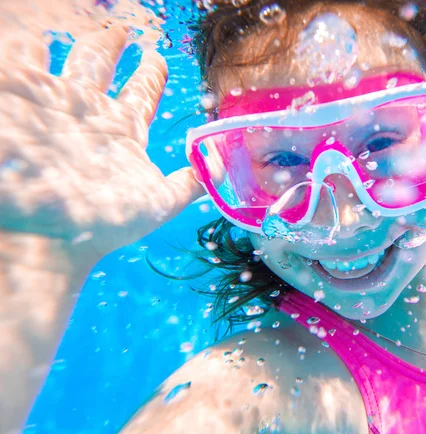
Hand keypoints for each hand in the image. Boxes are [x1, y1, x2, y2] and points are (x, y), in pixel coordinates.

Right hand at [0, 27, 204, 262]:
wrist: (41, 232)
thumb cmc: (103, 221)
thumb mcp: (157, 203)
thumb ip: (188, 184)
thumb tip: (221, 170)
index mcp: (122, 130)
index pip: (141, 92)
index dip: (151, 73)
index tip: (157, 56)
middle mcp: (89, 112)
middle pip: (103, 67)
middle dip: (112, 46)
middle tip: (122, 29)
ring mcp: (53, 101)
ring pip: (67, 60)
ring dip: (77, 42)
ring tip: (87, 24)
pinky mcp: (17, 93)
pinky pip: (20, 55)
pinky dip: (25, 42)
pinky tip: (32, 33)